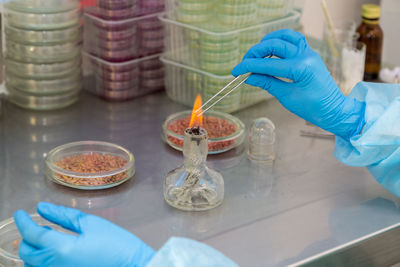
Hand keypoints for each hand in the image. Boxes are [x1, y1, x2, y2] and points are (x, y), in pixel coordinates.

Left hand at [14, 202, 154, 266]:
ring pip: (33, 265)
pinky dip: (43, 261)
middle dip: (27, 237)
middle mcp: (55, 266)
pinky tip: (56, 251)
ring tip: (47, 238)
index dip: (23, 221)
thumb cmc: (117, 245)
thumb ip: (63, 216)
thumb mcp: (91, 224)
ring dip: (34, 251)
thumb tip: (42, 208)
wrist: (134, 266)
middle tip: (37, 225)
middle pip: (27, 253)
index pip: (32, 234)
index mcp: (60, 249)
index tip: (20, 213)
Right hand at [232, 29, 364, 139]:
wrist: (334, 109)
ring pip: (285, 37)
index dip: (249, 67)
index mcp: (301, 68)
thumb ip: (267, 83)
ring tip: (256, 53)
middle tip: (244, 64)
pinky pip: (294, 40)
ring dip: (268, 41)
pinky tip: (270, 47)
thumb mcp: (286, 97)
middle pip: (274, 45)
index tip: (235, 71)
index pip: (267, 64)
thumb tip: (248, 77)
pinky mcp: (309, 54)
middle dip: (256, 53)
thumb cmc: (312, 107)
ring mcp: (309, 53)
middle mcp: (306, 56)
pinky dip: (280, 40)